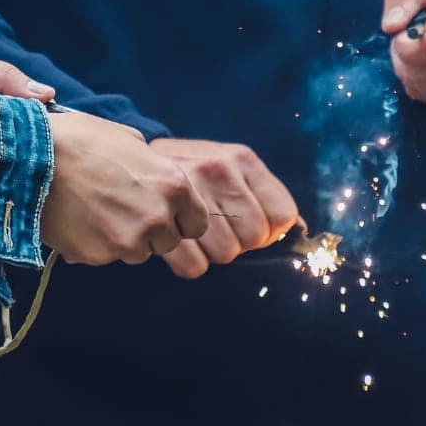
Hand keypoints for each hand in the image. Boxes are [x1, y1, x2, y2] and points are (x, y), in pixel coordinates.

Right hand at [42, 112, 209, 268]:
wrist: (32, 158)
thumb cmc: (80, 140)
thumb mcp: (128, 139)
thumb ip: (152, 165)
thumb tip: (155, 178)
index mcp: (173, 185)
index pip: (197, 224)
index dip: (180, 219)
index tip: (164, 214)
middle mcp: (157, 217)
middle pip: (167, 242)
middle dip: (151, 231)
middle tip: (122, 209)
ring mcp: (128, 241)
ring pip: (137, 253)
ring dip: (124, 239)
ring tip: (97, 212)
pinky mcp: (99, 256)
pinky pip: (106, 257)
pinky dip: (96, 244)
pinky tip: (79, 220)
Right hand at [146, 138, 299, 277]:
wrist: (123, 159)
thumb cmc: (187, 169)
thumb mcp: (229, 163)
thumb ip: (263, 193)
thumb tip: (302, 232)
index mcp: (240, 158)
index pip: (283, 216)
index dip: (270, 230)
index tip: (249, 225)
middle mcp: (217, 171)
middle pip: (254, 239)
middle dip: (239, 241)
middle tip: (217, 227)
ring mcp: (188, 196)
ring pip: (226, 254)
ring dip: (211, 250)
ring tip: (193, 229)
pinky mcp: (162, 223)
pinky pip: (195, 267)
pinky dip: (187, 262)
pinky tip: (177, 242)